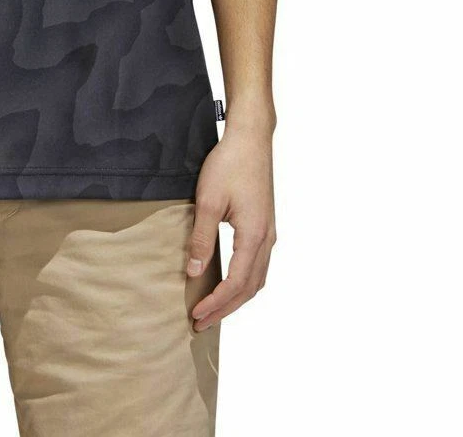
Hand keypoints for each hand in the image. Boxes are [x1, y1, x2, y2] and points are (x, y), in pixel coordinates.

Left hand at [186, 126, 275, 331]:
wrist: (251, 139)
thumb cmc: (229, 165)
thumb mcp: (208, 202)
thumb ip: (202, 239)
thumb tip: (193, 272)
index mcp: (254, 236)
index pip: (236, 283)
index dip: (216, 302)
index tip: (197, 315)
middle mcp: (267, 239)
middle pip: (249, 288)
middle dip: (226, 308)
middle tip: (201, 323)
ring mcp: (269, 233)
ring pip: (257, 279)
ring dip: (236, 298)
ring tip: (213, 309)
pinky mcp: (265, 226)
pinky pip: (258, 265)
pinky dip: (244, 282)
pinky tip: (229, 283)